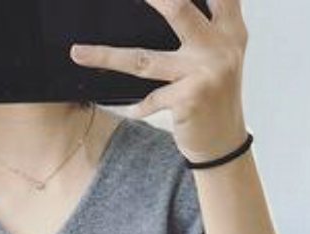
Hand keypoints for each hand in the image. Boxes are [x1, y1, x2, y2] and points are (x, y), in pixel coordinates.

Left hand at [69, 0, 248, 161]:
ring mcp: (205, 73)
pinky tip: (121, 107)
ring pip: (144, 59)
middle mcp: (221, 46)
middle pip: (178, 9)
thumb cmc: (214, 95)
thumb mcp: (221, 53)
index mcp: (230, 28)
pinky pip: (148, 100)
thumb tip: (169, 2)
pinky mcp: (190, 99)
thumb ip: (207, 23)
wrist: (224, 143)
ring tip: (79, 52)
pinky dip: (133, 106)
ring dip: (106, 57)